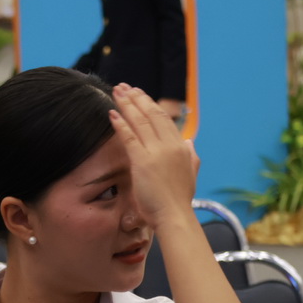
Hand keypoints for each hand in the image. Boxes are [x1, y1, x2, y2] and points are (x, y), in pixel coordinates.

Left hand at [110, 84, 197, 228]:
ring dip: (127, 104)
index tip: (140, 95)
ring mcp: (156, 152)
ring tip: (116, 91)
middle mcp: (171, 145)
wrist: (175, 216)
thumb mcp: (190, 174)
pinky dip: (120, 123)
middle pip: (152, 114)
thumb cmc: (179, 201)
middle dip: (137, 98)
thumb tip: (189, 142)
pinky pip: (129, 137)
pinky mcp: (142, 161)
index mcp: (181, 147)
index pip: (164, 120)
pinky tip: (112, 113)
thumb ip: (191, 156)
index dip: (151, 105)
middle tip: (125, 87)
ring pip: (140, 121)